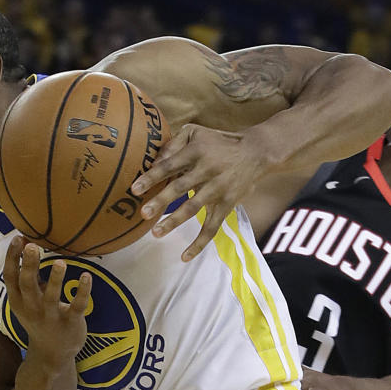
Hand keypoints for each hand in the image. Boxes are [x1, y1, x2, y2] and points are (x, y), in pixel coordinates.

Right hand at [3, 237, 90, 362]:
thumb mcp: (25, 303)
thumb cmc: (39, 320)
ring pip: (51, 297)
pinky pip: (76, 306)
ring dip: (56, 279)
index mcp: (18, 301)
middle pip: (27, 285)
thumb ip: (27, 278)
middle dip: (29, 265)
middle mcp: (32, 309)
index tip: (18, 238)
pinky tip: (87, 276)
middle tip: (33, 245)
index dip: (13, 258)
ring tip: (60, 262)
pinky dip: (82, 291)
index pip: (10, 277)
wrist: (52, 354)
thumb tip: (28, 245)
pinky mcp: (70, 323)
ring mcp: (51, 317)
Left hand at [130, 124, 264, 261]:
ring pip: (193, 208)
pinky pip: (211, 227)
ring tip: (156, 233)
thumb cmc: (218, 143)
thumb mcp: (196, 132)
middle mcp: (206, 170)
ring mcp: (217, 189)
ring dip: (174, 221)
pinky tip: (185, 256)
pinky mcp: (226, 205)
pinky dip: (199, 243)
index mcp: (195, 151)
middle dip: (161, 201)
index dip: (152, 177)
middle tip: (143, 213)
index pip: (170, 165)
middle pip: (180, 187)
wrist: (256, 153)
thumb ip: (173, 144)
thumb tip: (153, 163)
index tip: (134, 189)